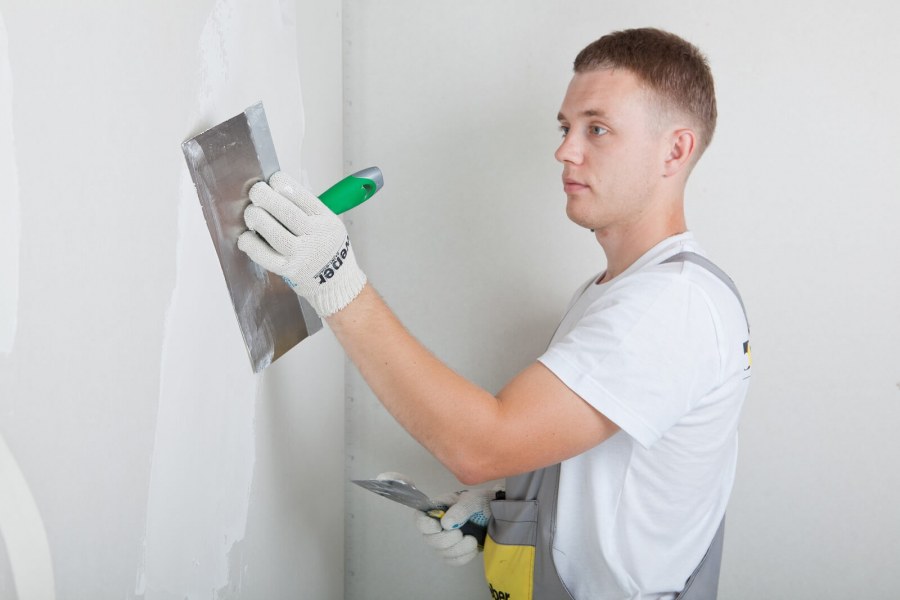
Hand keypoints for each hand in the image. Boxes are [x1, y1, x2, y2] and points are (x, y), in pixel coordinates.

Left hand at [237, 171, 366, 316]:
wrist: (336, 281)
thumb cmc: (326, 247)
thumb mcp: (328, 222)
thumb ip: (305, 208)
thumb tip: (273, 190)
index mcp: (326, 220)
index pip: (303, 197)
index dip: (284, 184)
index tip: (273, 180)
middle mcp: (316, 237)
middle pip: (288, 213)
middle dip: (266, 198)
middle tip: (256, 192)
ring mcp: (302, 255)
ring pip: (277, 235)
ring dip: (258, 219)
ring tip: (251, 213)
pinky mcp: (288, 270)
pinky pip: (266, 257)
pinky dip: (252, 246)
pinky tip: (246, 237)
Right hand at [415, 487, 496, 566]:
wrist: (497, 514)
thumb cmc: (482, 502)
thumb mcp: (473, 500)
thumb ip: (460, 510)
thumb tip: (445, 524)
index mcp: (438, 508)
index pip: (419, 518)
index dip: (424, 525)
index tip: (438, 527)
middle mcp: (438, 525)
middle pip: (429, 539)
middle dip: (445, 540)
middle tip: (460, 533)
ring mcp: (447, 540)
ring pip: (442, 553)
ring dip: (457, 550)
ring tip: (472, 540)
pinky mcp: (456, 552)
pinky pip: (453, 561)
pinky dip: (463, 557)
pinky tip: (473, 549)